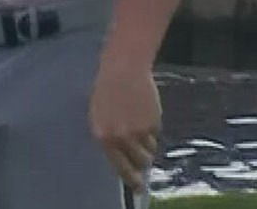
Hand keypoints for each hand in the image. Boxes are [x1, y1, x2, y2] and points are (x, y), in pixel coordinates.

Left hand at [88, 55, 161, 188]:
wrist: (123, 69)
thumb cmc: (107, 89)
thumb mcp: (99, 115)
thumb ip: (108, 136)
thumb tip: (121, 156)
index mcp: (102, 136)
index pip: (118, 165)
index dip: (129, 177)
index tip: (137, 186)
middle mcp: (120, 137)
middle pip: (138, 161)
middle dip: (142, 159)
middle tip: (143, 153)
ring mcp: (138, 131)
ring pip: (150, 149)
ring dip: (148, 142)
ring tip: (140, 123)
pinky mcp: (153, 123)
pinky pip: (156, 134)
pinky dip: (153, 128)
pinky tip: (144, 111)